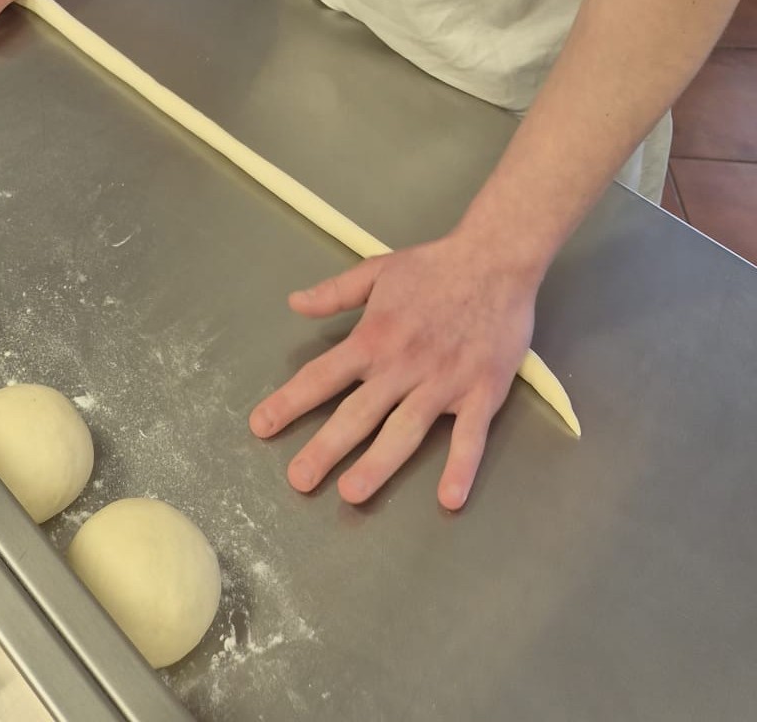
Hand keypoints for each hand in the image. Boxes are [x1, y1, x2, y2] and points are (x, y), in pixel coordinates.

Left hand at [249, 232, 538, 510]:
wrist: (496, 258)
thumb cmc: (434, 266)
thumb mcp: (378, 270)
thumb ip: (336, 293)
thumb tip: (294, 303)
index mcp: (374, 337)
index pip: (323, 374)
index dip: (290, 402)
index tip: (261, 426)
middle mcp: (402, 365)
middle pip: (358, 413)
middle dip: (326, 447)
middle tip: (298, 480)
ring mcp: (443, 382)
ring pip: (405, 430)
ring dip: (379, 464)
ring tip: (351, 493)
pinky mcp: (482, 392)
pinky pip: (470, 436)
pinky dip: (461, 466)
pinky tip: (449, 499)